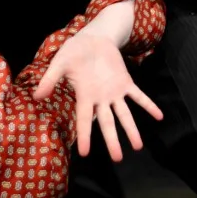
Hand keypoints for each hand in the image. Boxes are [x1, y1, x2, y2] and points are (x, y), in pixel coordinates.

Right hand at [33, 24, 162, 161]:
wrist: (93, 39)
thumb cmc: (74, 51)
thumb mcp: (60, 63)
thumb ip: (50, 79)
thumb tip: (37, 96)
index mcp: (84, 96)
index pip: (83, 120)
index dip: (84, 136)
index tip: (84, 152)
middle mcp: (100, 99)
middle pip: (107, 123)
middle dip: (112, 140)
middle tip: (118, 159)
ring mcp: (114, 92)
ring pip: (124, 114)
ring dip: (131, 129)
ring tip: (138, 146)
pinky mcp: (125, 82)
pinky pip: (139, 96)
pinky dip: (148, 105)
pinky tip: (159, 116)